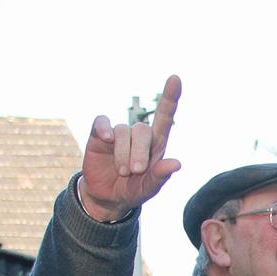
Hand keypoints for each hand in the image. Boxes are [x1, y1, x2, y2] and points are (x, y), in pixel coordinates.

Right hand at [79, 75, 181, 221]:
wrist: (106, 196)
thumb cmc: (132, 190)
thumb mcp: (147, 189)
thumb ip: (160, 177)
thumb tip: (177, 163)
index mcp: (155, 145)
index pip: (164, 118)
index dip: (170, 99)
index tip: (175, 78)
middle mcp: (138, 135)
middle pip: (142, 130)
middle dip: (139, 152)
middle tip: (136, 171)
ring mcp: (118, 133)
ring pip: (122, 132)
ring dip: (122, 154)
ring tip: (122, 172)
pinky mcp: (99, 134)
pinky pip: (102, 122)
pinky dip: (103, 129)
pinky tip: (106, 140)